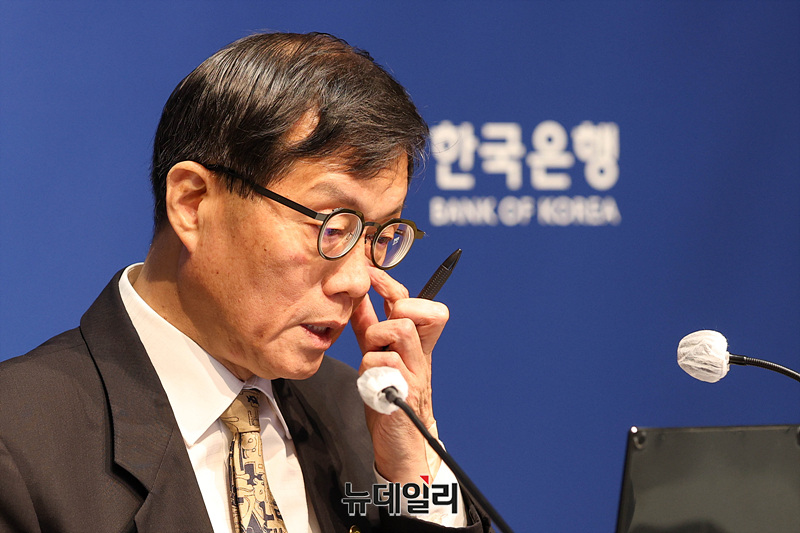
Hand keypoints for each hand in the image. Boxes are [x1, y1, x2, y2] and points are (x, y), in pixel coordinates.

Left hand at [350, 267, 448, 485]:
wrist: (400, 445)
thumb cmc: (388, 399)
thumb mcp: (377, 358)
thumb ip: (370, 329)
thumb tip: (358, 298)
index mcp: (415, 346)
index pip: (417, 304)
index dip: (392, 285)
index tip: (371, 274)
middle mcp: (420, 356)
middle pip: (414, 309)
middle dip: (390, 310)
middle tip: (376, 330)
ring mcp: (415, 373)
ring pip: (400, 329)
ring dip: (377, 337)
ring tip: (371, 357)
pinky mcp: (406, 392)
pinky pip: (386, 363)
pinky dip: (370, 369)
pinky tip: (370, 384)